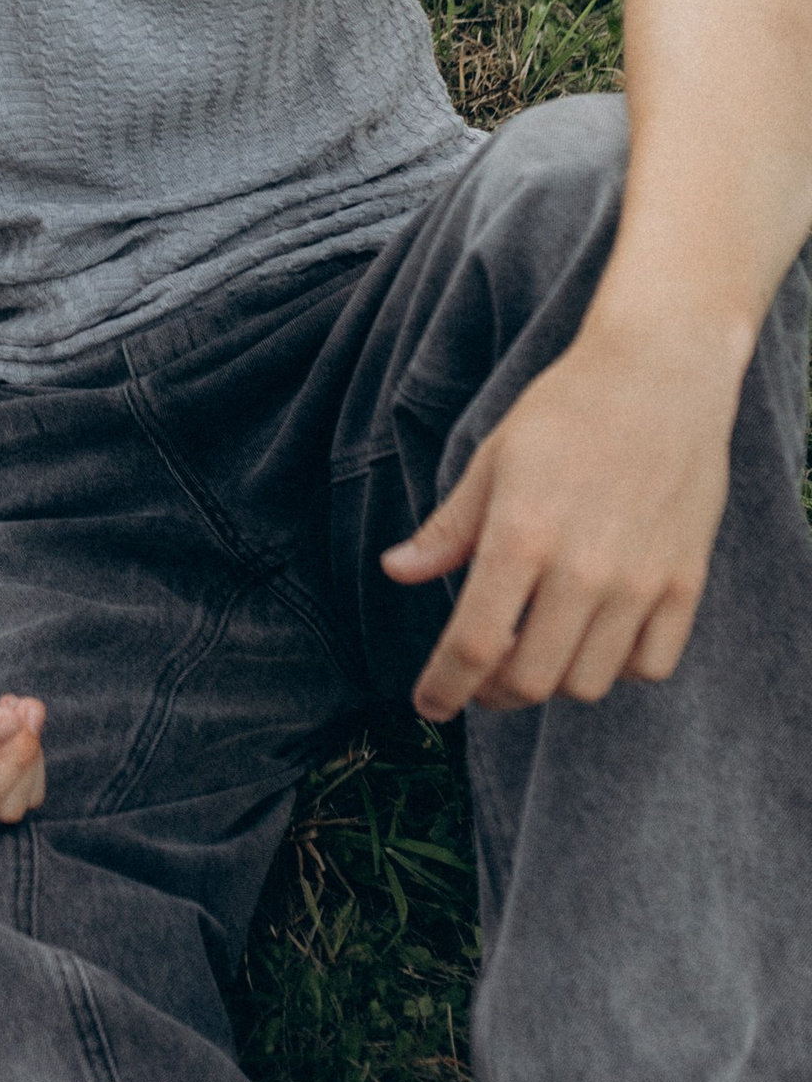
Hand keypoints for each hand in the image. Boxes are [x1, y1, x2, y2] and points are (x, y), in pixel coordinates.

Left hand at [383, 322, 740, 718]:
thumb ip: (449, 528)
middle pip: (531, 680)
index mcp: (521, 535)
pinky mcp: (685, 583)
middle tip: (481, 677)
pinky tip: (596, 637)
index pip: (474, 644)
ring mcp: (641, 582)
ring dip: (553, 681)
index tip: (428, 706)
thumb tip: (397, 572)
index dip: (445, 687)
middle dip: (493, 692)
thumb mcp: (492, 460)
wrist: (661, 375)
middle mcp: (582, 569)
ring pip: (588, 684)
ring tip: (538, 649)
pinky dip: (616, 668)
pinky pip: (649, 666)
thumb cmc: (566, 411)